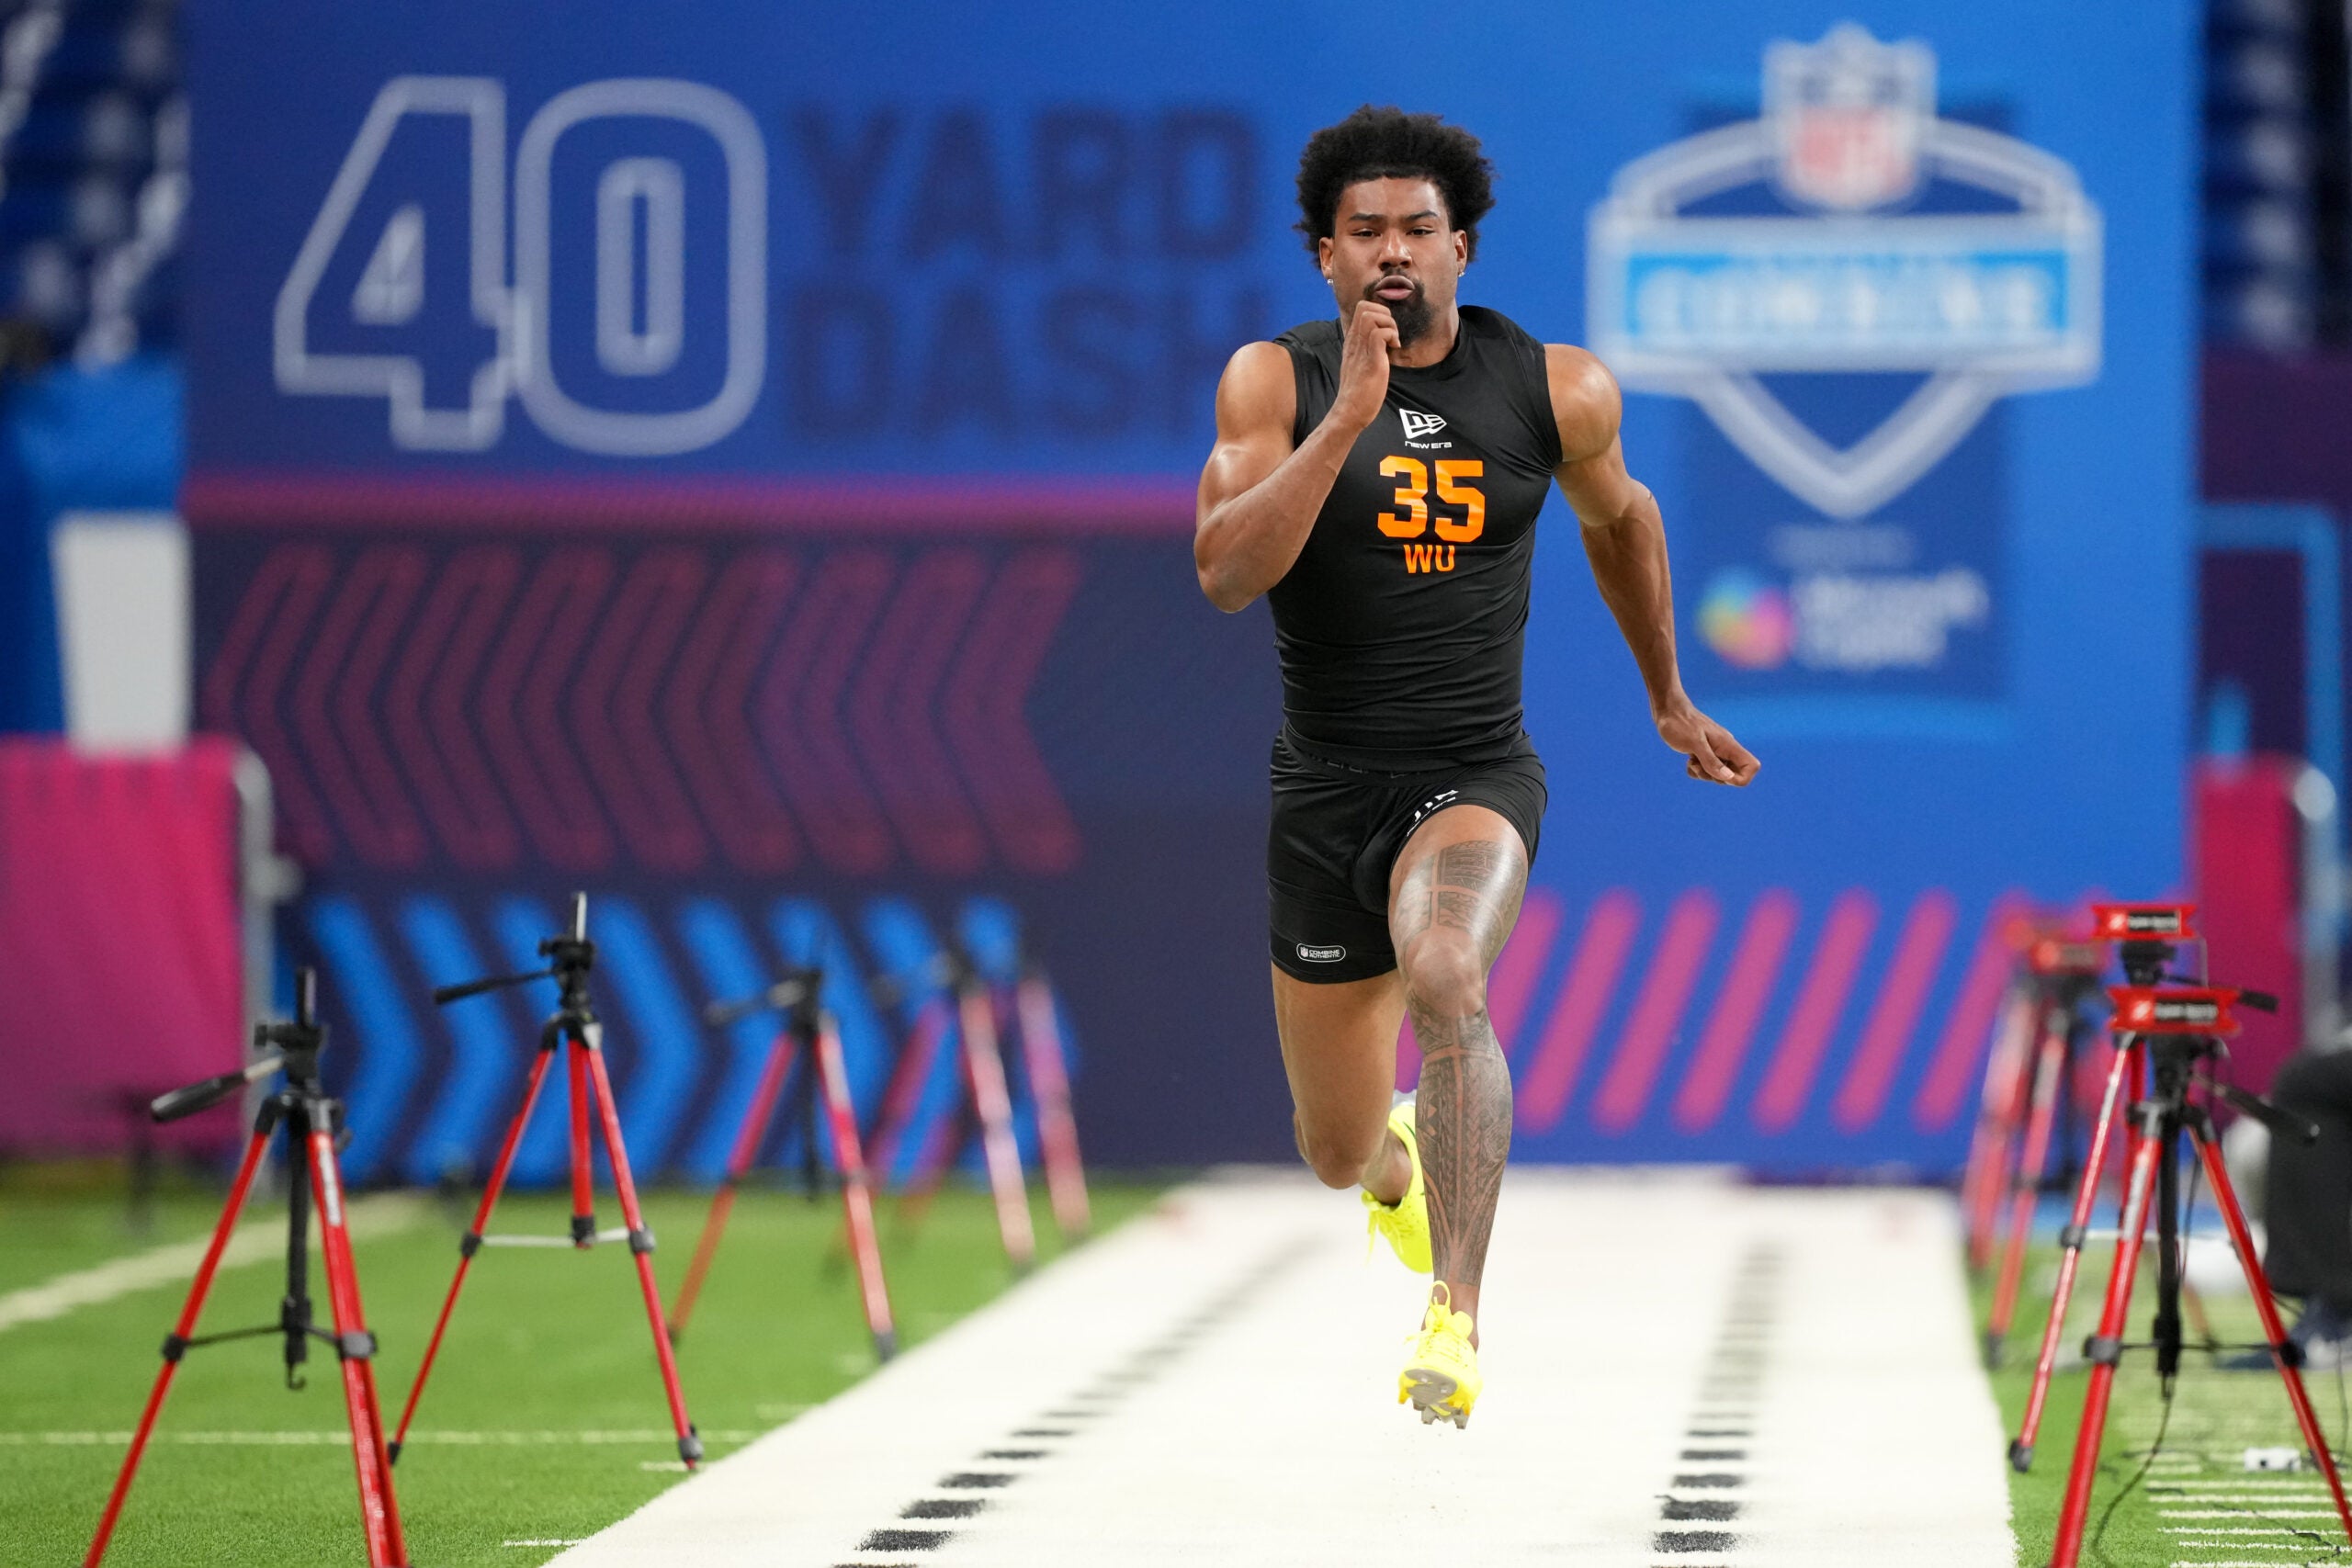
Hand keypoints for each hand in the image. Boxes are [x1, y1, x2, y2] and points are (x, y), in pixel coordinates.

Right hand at [1329, 300, 1400, 432]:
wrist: (1349, 412)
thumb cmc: (1358, 393)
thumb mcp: (1360, 364)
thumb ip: (1366, 350)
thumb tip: (1380, 341)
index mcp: (1352, 342)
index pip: (1361, 309)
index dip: (1379, 312)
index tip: (1387, 331)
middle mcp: (1354, 342)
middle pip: (1364, 306)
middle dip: (1385, 314)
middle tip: (1391, 334)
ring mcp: (1362, 351)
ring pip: (1371, 316)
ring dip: (1389, 324)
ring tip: (1393, 341)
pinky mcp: (1372, 362)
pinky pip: (1379, 335)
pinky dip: (1391, 336)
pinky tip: (1394, 349)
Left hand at [1656, 700, 1758, 786]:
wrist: (1668, 710)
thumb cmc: (1680, 724)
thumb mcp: (1695, 744)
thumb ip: (1711, 761)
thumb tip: (1729, 777)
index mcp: (1729, 745)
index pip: (1752, 766)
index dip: (1740, 778)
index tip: (1721, 776)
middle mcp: (1725, 749)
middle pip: (1734, 775)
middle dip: (1716, 778)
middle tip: (1700, 765)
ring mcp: (1715, 751)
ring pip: (1718, 774)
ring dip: (1703, 773)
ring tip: (1691, 760)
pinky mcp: (1703, 753)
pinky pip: (1705, 771)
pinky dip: (1696, 770)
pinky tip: (1688, 759)